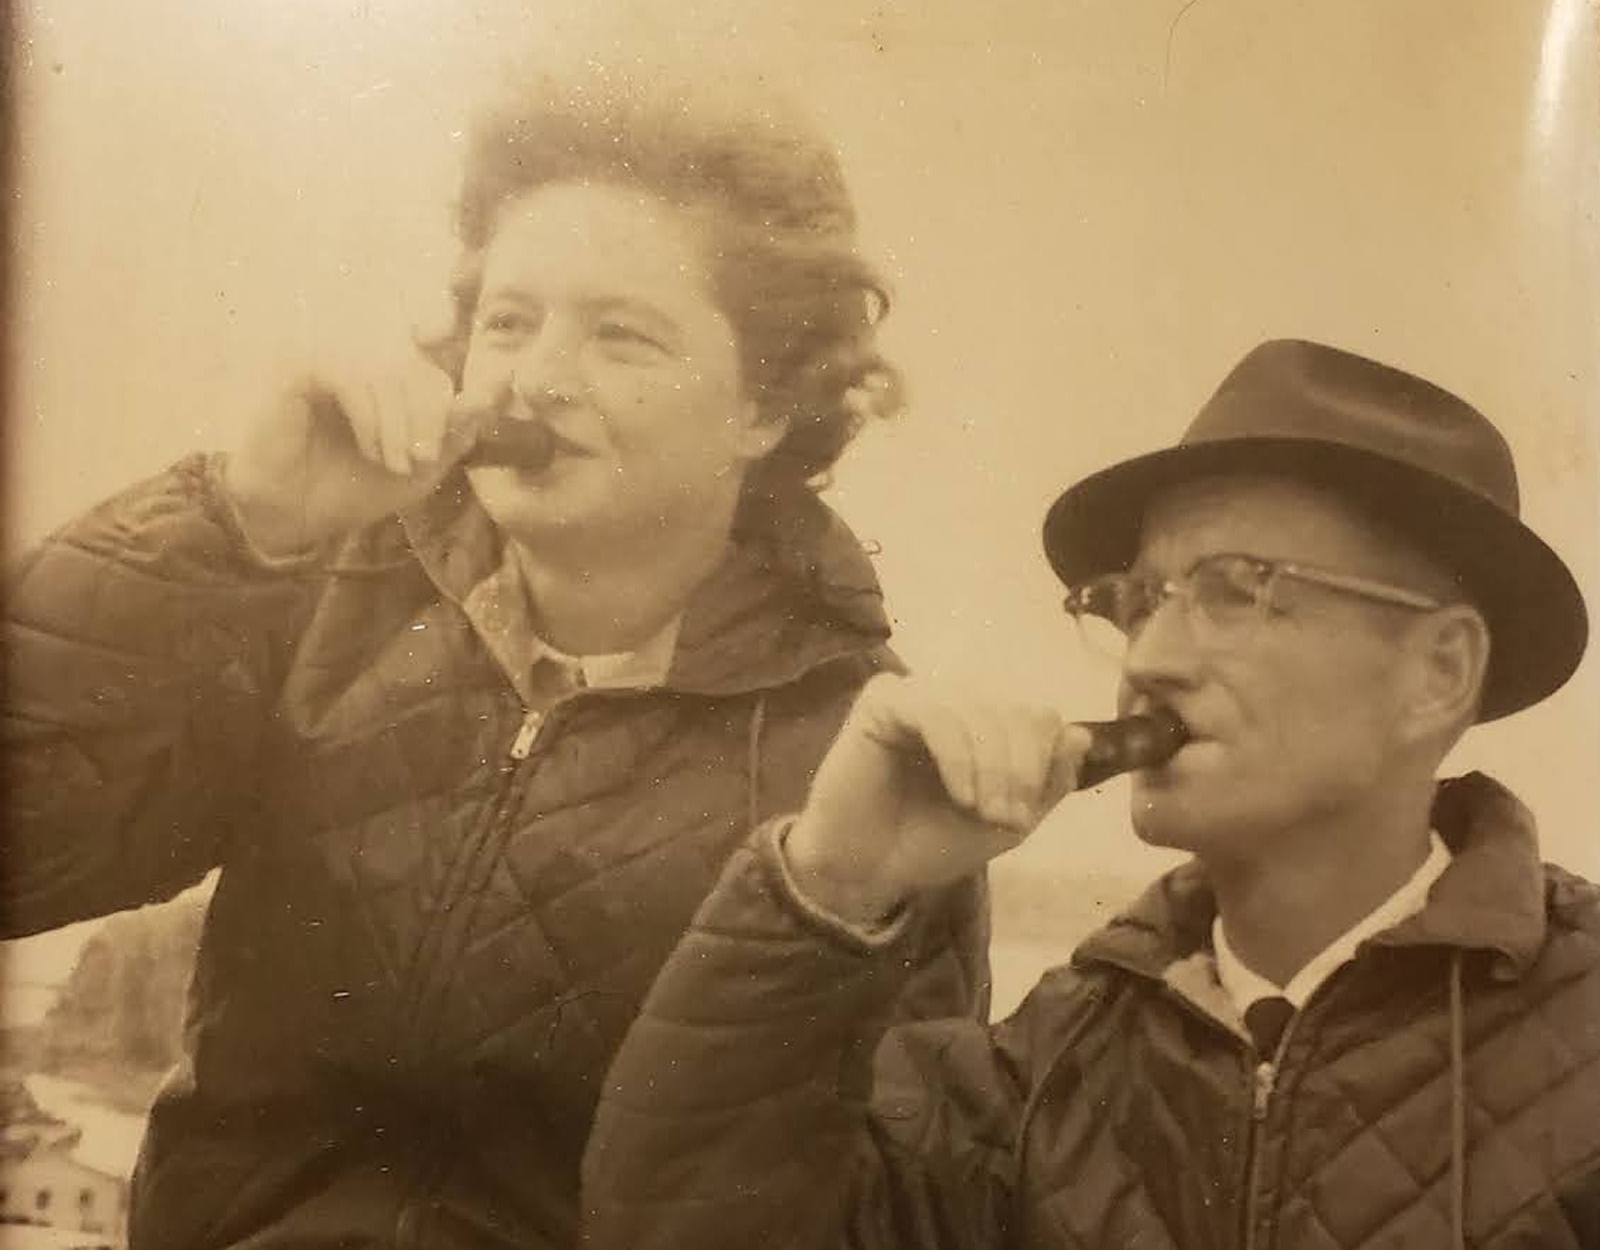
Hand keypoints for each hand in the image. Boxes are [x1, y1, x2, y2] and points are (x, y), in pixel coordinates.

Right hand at [222, 342, 507, 556]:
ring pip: (390, 374)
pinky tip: (369, 449)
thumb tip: (491, 397)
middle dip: (429, 419)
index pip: (435, 371)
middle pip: (419, 370)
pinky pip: (354, 377)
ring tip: (393, 463)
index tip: (448, 438)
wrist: (293, 517)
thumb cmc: (352, 490)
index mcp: (389, 382)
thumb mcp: (419, 469)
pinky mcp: (303, 366)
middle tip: (422, 459)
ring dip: (400, 425)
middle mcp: (361, 363)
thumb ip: (454, 434)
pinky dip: (371, 417)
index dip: (447, 403)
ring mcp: (331, 360)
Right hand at [784, 675, 1091, 923]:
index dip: (1043, 762)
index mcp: (985, 722)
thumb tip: (1080, 735)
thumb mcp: (1007, 821)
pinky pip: (937, 713)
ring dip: (992, 769)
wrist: (868, 872)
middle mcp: (954, 699)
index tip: (1024, 817)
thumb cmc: (931, 843)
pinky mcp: (882, 701)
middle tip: (1005, 819)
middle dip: (1020, 769)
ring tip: (980, 812)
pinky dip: (958, 758)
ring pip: (980, 711)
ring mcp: (918, 695)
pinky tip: (959, 795)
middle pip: (1016, 710)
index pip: (1038, 716)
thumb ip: (1047, 782)